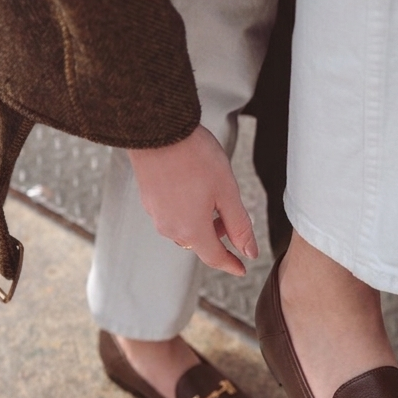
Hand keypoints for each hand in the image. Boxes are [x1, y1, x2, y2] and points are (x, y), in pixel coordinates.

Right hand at [127, 125, 257, 276]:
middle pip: (199, 242)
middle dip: (217, 237)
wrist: (158, 130)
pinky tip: (193, 189)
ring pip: (184, 229)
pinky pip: (171, 215)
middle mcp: (170, 228)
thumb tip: (249, 251)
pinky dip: (186, 211)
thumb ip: (239, 225)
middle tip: (230, 219)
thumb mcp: (227, 192)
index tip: (241, 268)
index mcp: (192, 230)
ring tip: (212, 198)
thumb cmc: (195, 157)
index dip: (231, 264)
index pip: (214, 257)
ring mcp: (156, 214)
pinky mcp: (148, 199)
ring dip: (201, 223)